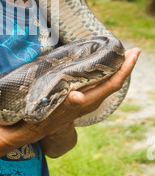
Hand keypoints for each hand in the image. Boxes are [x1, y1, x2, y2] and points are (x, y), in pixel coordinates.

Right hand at [22, 47, 140, 140]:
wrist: (41, 125)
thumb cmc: (48, 115)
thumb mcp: (57, 106)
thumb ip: (69, 102)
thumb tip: (77, 97)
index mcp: (91, 100)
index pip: (115, 83)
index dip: (126, 69)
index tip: (134, 53)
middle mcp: (94, 99)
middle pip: (115, 80)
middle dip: (124, 65)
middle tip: (131, 49)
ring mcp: (89, 97)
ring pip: (108, 81)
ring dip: (115, 68)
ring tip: (119, 53)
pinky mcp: (83, 95)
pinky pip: (99, 81)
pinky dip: (103, 71)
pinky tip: (100, 63)